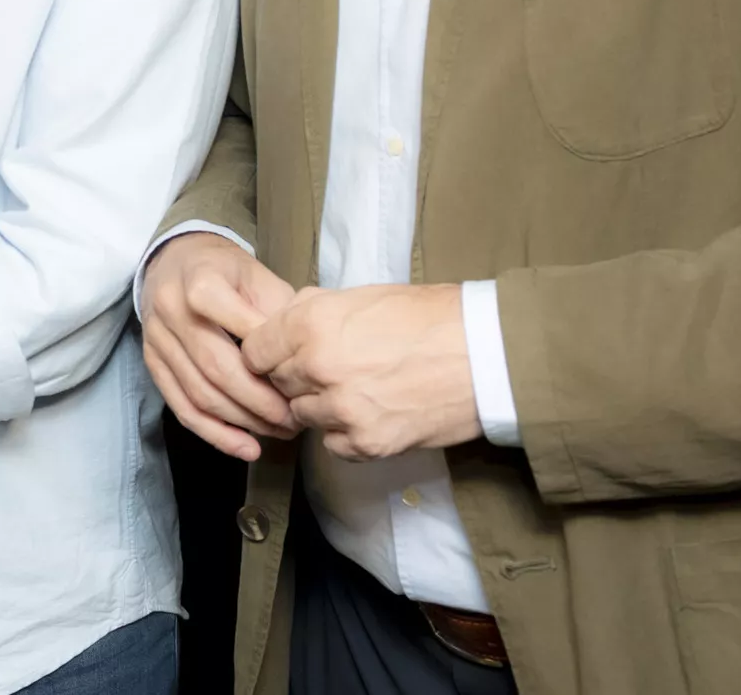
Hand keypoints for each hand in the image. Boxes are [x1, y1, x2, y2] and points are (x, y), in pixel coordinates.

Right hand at [140, 231, 300, 460]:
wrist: (174, 260)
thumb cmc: (225, 270)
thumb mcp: (257, 275)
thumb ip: (277, 312)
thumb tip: (300, 357)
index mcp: (202, 282)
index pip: (240, 329)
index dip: (271, 361)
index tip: (303, 380)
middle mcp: (172, 311)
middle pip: (217, 369)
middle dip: (260, 402)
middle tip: (295, 419)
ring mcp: (157, 339)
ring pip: (200, 394)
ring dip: (243, 422)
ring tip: (278, 431)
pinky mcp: (151, 362)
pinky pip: (181, 407)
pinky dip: (215, 434)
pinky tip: (245, 448)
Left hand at [242, 283, 479, 460]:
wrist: (485, 355)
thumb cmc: (430, 318)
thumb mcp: (362, 296)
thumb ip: (314, 309)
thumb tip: (285, 320)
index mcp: (312, 323)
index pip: (254, 350)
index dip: (267, 352)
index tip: (281, 355)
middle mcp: (317, 367)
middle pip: (277, 383)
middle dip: (295, 377)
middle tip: (327, 370)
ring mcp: (340, 410)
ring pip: (302, 415)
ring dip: (319, 406)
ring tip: (355, 390)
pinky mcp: (365, 444)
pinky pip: (332, 444)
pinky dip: (344, 433)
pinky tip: (370, 412)